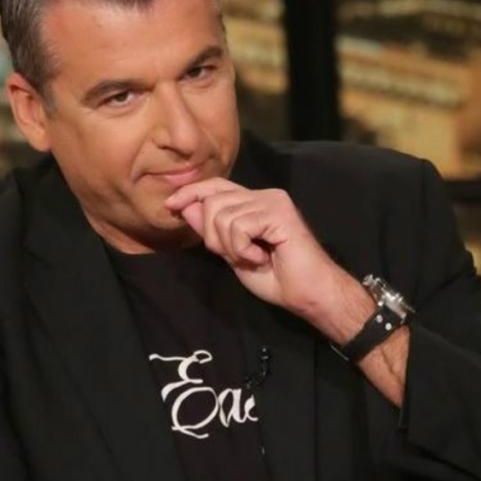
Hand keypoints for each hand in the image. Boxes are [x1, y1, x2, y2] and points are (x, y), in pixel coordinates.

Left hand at [164, 178, 353, 319]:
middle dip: (213, 236)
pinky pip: (239, 226)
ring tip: (252, 258)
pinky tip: (261, 258)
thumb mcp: (233, 254)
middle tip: (237, 256)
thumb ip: (212, 231)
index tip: (171, 206)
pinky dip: (242, 249)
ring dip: (230, 246)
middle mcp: (263, 195)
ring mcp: (272, 201)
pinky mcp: (278, 212)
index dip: (190, 193)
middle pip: (212, 201)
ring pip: (222, 215)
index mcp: (254, 202)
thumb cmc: (277, 278)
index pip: (215, 186)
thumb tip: (185, 206)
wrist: (309, 294)